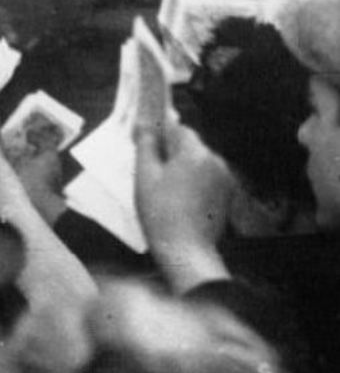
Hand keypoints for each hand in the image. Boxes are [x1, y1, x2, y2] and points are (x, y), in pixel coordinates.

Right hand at [134, 121, 235, 290]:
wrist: (186, 250)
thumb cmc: (161, 213)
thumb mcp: (145, 176)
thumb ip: (146, 145)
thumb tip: (145, 123)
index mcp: (195, 152)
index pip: (178, 128)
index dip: (161, 135)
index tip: (148, 148)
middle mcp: (215, 161)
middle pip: (190, 145)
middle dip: (172, 153)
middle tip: (153, 174)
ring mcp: (224, 178)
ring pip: (198, 162)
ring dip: (183, 168)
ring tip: (166, 191)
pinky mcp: (227, 194)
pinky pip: (207, 177)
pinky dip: (195, 182)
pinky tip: (180, 200)